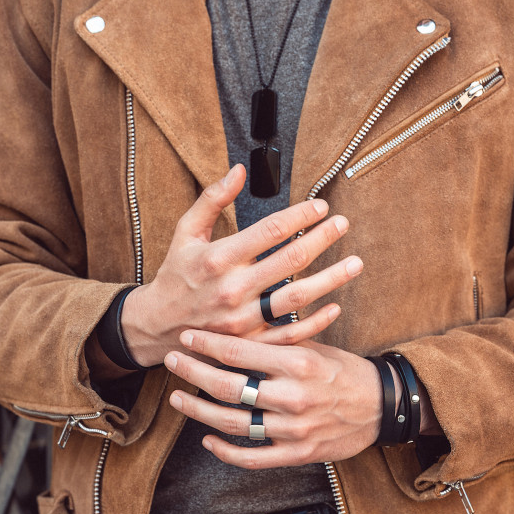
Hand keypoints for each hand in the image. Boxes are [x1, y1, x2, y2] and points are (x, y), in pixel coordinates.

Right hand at [121, 165, 362, 366]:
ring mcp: (243, 319)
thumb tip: (239, 170)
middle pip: (289, 261)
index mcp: (218, 259)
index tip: (320, 206)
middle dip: (322, 239)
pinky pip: (289, 334)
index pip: (268, 231)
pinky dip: (316, 323)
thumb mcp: (186, 232)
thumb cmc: (176, 274)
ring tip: (354, 263)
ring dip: (330, 279)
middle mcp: (233, 289)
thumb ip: (212, 199)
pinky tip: (335, 306)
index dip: (299, 216)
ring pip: (296, 299)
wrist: (158, 325)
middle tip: (343, 224)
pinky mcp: (250, 342)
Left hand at [163, 329, 383, 468]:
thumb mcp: (316, 346)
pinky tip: (207, 440)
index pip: (239, 352)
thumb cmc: (345, 371)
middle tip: (172, 361)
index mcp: (298, 363)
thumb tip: (241, 321)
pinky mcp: (297, 453)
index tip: (186, 336)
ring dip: (199, 411)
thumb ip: (279, 340)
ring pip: (233, 423)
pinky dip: (225, 450)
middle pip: (228, 386)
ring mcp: (293, 428)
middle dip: (193, 373)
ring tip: (179, 398)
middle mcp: (293, 396)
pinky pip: (252, 457)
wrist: (381, 406)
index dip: (207, 344)